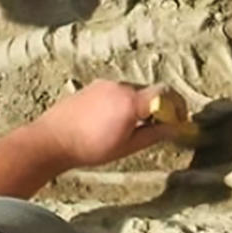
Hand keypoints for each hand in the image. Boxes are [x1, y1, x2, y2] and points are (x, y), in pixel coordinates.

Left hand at [27, 81, 173, 169]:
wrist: (51, 140)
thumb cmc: (89, 148)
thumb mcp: (127, 147)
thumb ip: (153, 134)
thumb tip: (174, 128)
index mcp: (131, 101)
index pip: (165, 93)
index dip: (177, 106)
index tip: (180, 120)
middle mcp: (119, 86)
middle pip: (149, 91)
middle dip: (158, 107)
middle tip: (159, 127)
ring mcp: (104, 84)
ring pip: (132, 91)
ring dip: (139, 105)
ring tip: (132, 128)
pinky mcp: (92, 87)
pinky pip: (116, 91)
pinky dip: (123, 103)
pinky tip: (112, 122)